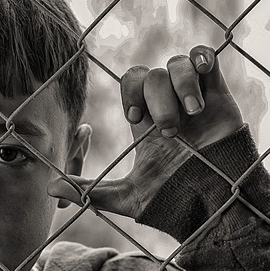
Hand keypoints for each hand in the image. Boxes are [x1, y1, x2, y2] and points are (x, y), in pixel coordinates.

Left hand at [48, 45, 243, 218]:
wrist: (216, 210)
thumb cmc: (173, 205)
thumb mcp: (127, 197)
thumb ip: (89, 190)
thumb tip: (49, 187)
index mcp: (147, 122)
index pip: (132, 83)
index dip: (130, 93)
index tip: (135, 119)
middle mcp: (169, 106)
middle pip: (151, 74)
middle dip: (154, 97)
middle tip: (166, 130)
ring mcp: (195, 100)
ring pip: (177, 65)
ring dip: (180, 87)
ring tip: (191, 116)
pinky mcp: (220, 98)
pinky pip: (208, 59)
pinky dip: (201, 61)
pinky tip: (201, 81)